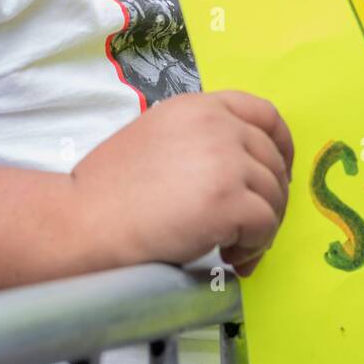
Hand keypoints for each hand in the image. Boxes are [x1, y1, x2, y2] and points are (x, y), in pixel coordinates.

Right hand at [72, 90, 293, 277]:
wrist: (82, 221)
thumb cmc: (110, 190)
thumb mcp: (158, 136)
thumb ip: (201, 138)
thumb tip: (243, 168)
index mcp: (199, 106)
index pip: (264, 113)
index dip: (281, 145)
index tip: (279, 172)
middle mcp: (218, 125)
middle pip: (274, 160)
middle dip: (270, 198)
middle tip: (249, 229)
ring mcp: (225, 161)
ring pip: (274, 196)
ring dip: (262, 228)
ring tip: (234, 248)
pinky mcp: (229, 201)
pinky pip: (266, 225)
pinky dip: (255, 247)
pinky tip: (230, 256)